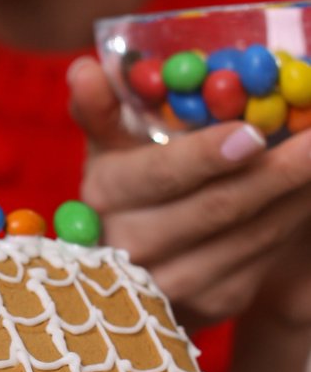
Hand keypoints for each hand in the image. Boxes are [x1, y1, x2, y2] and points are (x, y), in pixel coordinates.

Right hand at [69, 58, 310, 331]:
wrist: (137, 269)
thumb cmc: (128, 189)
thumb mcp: (109, 148)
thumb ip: (100, 108)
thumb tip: (84, 70)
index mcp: (106, 197)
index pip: (162, 176)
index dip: (208, 156)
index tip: (254, 133)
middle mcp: (133, 248)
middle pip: (219, 207)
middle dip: (279, 169)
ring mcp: (176, 282)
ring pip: (253, 232)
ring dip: (298, 189)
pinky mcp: (215, 301)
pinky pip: (267, 254)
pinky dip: (295, 215)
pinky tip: (308, 187)